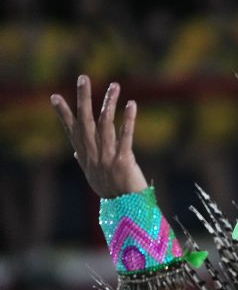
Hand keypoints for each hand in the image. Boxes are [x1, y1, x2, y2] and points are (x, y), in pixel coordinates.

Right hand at [51, 75, 147, 198]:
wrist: (128, 211)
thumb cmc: (112, 192)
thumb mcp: (94, 177)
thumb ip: (85, 162)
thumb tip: (76, 152)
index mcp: (86, 158)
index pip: (72, 131)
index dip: (63, 114)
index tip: (54, 96)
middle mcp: (94, 156)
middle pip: (86, 122)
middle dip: (83, 99)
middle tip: (83, 78)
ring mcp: (108, 158)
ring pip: (105, 125)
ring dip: (109, 103)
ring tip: (114, 85)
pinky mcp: (124, 161)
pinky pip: (126, 136)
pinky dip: (128, 119)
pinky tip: (132, 105)